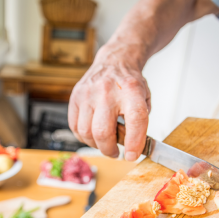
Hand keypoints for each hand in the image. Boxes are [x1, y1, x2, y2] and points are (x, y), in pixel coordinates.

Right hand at [68, 45, 150, 160]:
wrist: (114, 62)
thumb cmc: (129, 85)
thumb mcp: (144, 100)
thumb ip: (139, 125)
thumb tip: (131, 150)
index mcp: (131, 90)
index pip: (135, 119)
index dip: (133, 142)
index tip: (131, 156)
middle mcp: (107, 91)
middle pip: (103, 131)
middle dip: (109, 149)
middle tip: (115, 152)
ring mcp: (88, 93)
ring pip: (86, 132)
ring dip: (95, 145)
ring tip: (104, 142)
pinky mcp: (75, 97)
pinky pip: (74, 127)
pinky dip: (84, 137)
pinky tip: (92, 134)